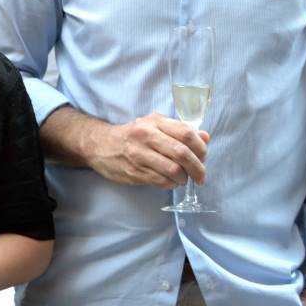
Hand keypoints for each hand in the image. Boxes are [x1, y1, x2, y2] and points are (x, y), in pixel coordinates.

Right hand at [86, 114, 207, 188]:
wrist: (100, 145)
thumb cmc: (132, 135)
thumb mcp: (155, 125)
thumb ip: (180, 130)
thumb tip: (205, 137)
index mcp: (155, 122)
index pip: (186, 133)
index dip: (201, 147)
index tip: (203, 156)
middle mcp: (146, 136)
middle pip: (182, 153)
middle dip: (197, 168)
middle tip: (200, 176)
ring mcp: (138, 155)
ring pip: (173, 170)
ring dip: (184, 178)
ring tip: (183, 178)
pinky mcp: (133, 172)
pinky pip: (161, 181)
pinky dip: (171, 184)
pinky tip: (170, 181)